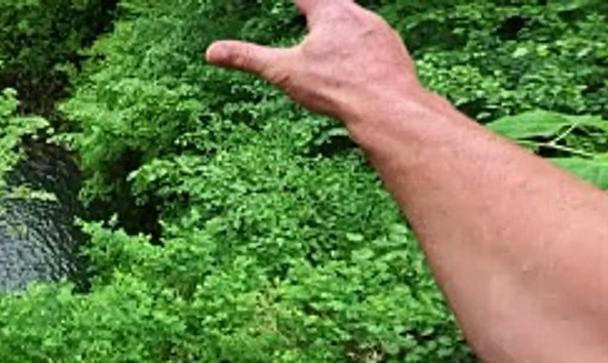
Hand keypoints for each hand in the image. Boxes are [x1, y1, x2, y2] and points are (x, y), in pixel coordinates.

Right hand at [206, 0, 422, 125]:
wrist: (388, 107)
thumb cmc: (337, 86)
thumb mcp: (284, 72)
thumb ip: (249, 58)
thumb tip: (212, 52)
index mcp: (331, 13)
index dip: (296, 0)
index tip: (294, 3)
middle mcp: (359, 16)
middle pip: (335, 5)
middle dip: (320, 10)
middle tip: (309, 12)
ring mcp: (380, 33)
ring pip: (358, 23)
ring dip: (343, 30)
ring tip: (333, 42)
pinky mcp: (395, 53)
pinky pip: (375, 44)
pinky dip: (363, 51)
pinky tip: (360, 66)